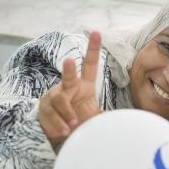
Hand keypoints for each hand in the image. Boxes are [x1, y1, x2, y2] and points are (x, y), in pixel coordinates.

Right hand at [39, 31, 102, 145]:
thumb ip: (107, 116)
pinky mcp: (44, 108)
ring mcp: (53, 97)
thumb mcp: (94, 117)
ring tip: (73, 124)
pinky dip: (59, 124)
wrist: (60, 135)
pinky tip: (64, 131)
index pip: (89, 65)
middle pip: (68, 76)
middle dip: (69, 69)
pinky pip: (51, 114)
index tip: (97, 34)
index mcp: (83, 85)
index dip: (93, 50)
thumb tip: (124, 120)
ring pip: (59, 100)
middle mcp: (68, 87)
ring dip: (67, 113)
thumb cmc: (80, 121)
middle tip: (70, 61)